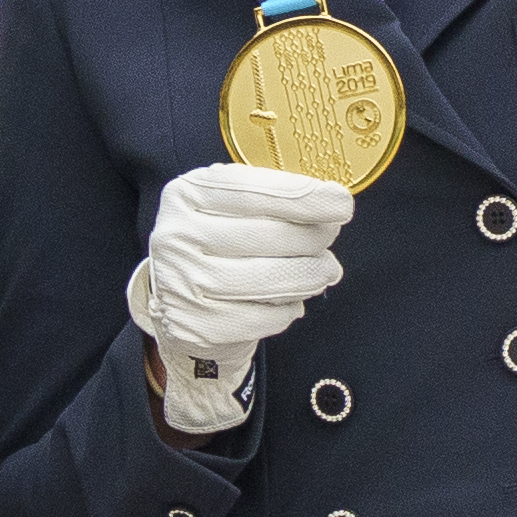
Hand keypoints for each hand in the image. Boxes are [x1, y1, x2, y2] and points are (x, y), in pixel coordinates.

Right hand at [126, 161, 352, 435]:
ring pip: (267, 279)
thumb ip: (272, 199)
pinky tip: (291, 302)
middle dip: (312, 238)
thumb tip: (332, 204)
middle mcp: (175, 235)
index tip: (342, 203)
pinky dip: (286, 309)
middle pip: (265, 235)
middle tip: (330, 240)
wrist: (181, 304)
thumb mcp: (231, 209)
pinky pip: (259, 317)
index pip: (251, 190)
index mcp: (187, 195)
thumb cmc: (220, 247)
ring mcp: (180, 283)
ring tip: (324, 271)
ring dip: (308, 276)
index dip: (302, 197)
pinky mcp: (192, 325)